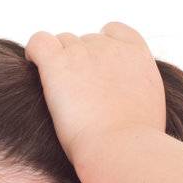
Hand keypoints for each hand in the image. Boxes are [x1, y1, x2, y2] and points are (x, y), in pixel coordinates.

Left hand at [24, 22, 165, 165]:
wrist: (121, 150)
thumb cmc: (134, 145)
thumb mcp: (149, 111)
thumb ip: (134, 94)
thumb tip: (121, 100)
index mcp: (137, 56)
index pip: (113, 32)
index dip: (100, 47)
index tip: (93, 69)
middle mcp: (110, 48)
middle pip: (84, 42)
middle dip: (78, 64)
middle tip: (73, 98)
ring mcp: (83, 53)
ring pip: (62, 44)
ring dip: (58, 64)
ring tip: (57, 95)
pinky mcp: (58, 64)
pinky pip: (38, 42)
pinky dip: (34, 51)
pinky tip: (34, 68)